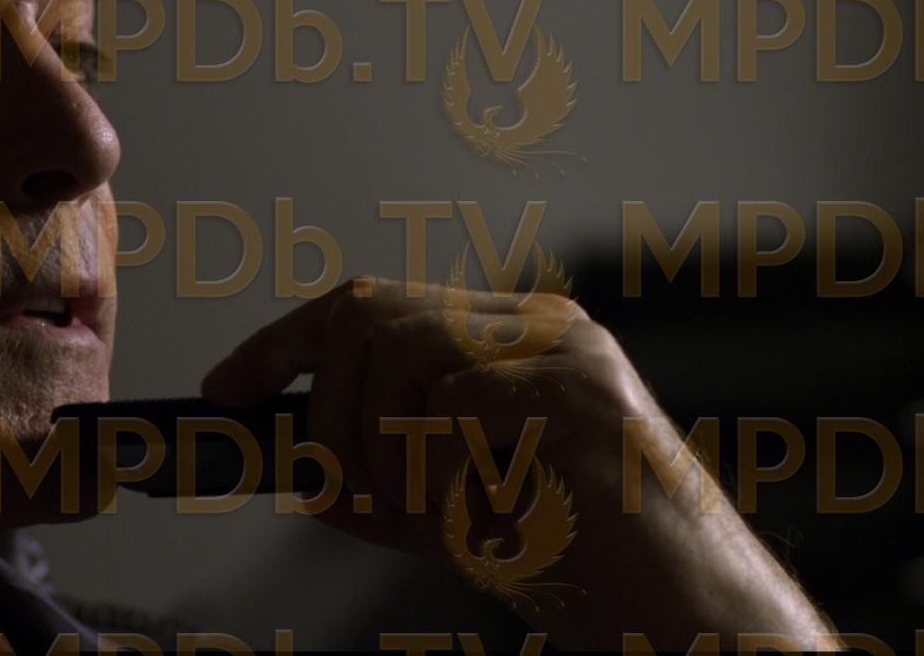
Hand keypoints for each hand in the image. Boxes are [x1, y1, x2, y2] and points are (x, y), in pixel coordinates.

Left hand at [201, 277, 833, 650]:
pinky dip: (436, 485)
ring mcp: (563, 356)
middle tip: (331, 487)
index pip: (370, 304)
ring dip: (379, 453)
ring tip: (428, 518)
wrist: (695, 618)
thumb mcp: (459, 516)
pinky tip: (484, 525)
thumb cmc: (584, 563)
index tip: (228, 388)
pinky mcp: (581, 399)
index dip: (285, 342)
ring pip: (403, 356)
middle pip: (370, 313)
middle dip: (323, 409)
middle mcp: (538, 328)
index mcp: (509, 339)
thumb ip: (387, 489)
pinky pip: (451, 416)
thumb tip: (305, 480)